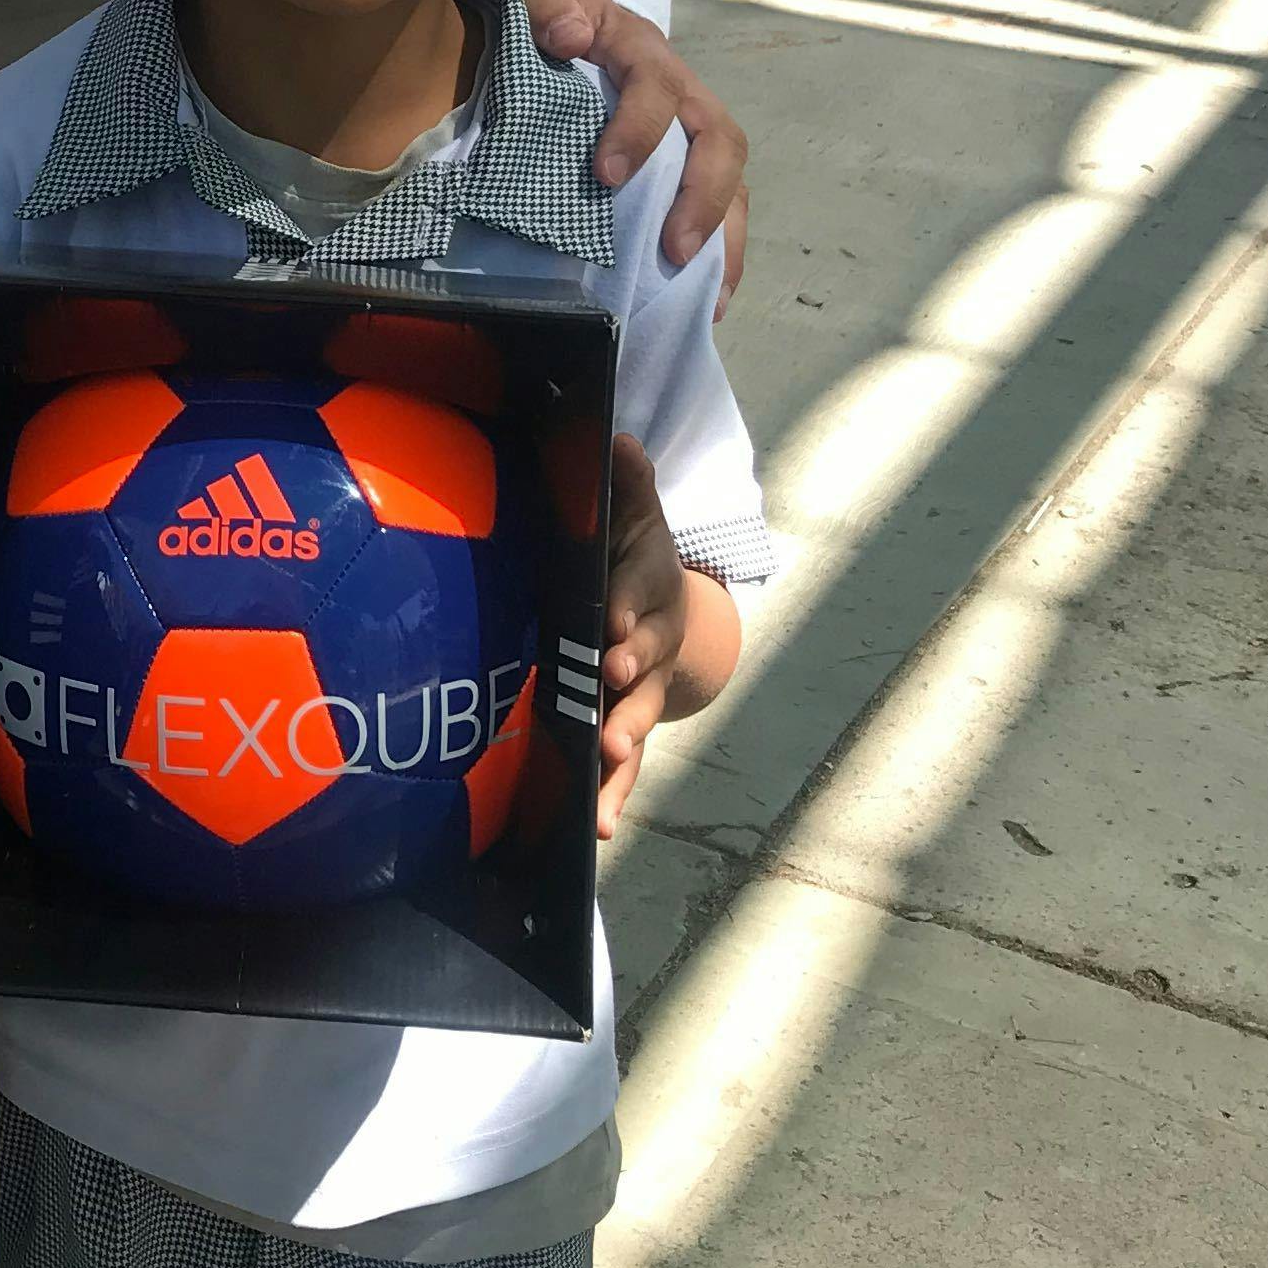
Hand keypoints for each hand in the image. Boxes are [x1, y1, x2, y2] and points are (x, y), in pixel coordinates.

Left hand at [519, 0, 747, 302]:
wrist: (565, 27)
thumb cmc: (551, 21)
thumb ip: (545, 6)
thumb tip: (568, 37)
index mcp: (643, 51)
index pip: (657, 86)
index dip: (639, 129)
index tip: (605, 174)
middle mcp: (683, 92)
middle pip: (719, 139)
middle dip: (704, 198)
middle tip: (672, 249)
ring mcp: (692, 133)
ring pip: (732, 180)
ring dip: (723, 237)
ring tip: (706, 294)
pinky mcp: (690, 168)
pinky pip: (723, 209)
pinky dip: (722, 255)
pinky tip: (708, 304)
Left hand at [595, 433, 687, 839]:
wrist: (670, 611)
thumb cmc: (633, 558)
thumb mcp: (635, 516)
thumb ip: (628, 485)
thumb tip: (620, 437)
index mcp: (648, 590)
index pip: (639, 594)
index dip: (627, 607)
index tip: (613, 623)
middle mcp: (653, 647)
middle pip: (646, 664)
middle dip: (631, 678)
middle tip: (614, 687)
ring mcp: (643, 694)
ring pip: (637, 721)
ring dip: (624, 741)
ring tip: (608, 760)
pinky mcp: (626, 727)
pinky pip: (624, 767)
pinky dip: (614, 796)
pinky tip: (597, 829)